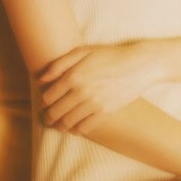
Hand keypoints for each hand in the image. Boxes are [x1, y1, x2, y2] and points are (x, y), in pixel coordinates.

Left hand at [38, 43, 158, 134]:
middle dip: (48, 117)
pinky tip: (75, 127)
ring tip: (59, 124)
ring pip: (67, 122)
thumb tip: (42, 78)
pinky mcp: (105, 113)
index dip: (43, 102)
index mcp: (73, 75)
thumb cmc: (110, 55)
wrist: (139, 65)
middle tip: (48, 118)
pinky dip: (76, 130)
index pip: (48, 97)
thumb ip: (60, 64)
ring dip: (60, 126)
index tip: (45, 103)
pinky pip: (84, 128)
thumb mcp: (84, 51)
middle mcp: (81, 91)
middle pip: (55, 112)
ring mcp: (93, 104)